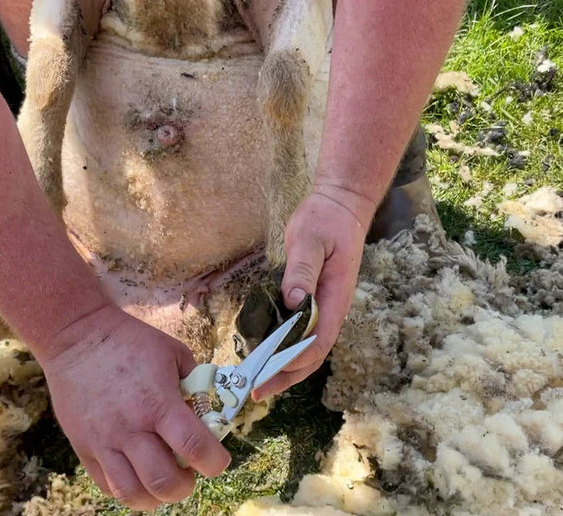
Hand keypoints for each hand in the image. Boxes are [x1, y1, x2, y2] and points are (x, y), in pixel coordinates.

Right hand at [40, 305, 230, 509]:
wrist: (77, 337)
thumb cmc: (130, 341)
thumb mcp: (174, 353)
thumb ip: (194, 386)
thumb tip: (205, 414)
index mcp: (159, 403)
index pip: (195, 448)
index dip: (215, 463)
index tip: (217, 460)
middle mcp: (131, 429)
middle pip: (164, 483)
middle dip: (185, 487)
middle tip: (188, 472)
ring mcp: (103, 441)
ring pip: (132, 494)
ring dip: (155, 496)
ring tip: (162, 478)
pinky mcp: (83, 446)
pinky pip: (107, 485)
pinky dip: (128, 488)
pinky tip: (137, 472)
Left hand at [251, 185, 373, 400]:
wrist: (341, 207)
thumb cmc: (325, 220)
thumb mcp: (310, 238)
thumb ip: (302, 269)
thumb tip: (294, 301)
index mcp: (335, 297)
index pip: (318, 341)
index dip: (294, 362)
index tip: (269, 373)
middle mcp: (333, 309)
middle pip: (313, 354)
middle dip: (287, 376)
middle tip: (257, 391)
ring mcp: (326, 307)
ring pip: (309, 348)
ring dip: (286, 368)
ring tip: (260, 382)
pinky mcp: (317, 301)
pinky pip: (304, 333)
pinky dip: (287, 349)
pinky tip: (269, 355)